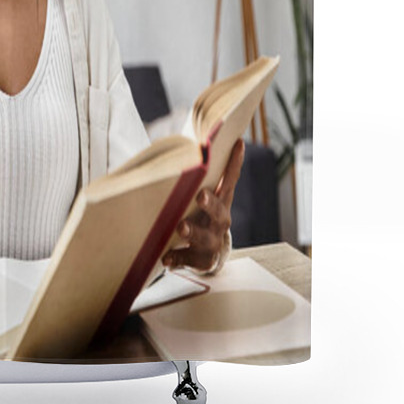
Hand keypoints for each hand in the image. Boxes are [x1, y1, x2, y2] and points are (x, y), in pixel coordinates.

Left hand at [162, 138, 243, 272]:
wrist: (211, 254)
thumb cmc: (202, 215)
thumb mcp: (205, 197)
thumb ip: (196, 178)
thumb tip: (177, 148)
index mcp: (222, 200)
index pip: (230, 178)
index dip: (235, 160)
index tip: (237, 143)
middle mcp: (220, 220)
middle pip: (218, 210)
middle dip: (210, 203)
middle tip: (200, 196)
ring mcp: (212, 241)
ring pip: (203, 237)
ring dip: (192, 231)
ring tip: (181, 227)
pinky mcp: (202, 260)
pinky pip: (187, 260)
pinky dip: (176, 258)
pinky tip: (165, 258)